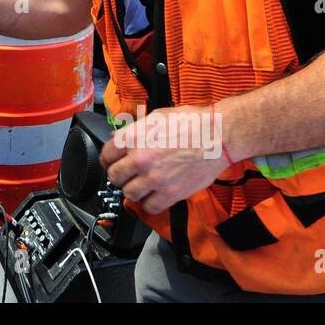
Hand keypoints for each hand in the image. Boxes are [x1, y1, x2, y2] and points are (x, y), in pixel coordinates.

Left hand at [100, 105, 228, 215]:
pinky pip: (150, 207)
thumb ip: (135, 130)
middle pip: (114, 176)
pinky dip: (150, 203)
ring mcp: (155, 179)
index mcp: (134, 138)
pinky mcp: (171, 193)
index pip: (106, 155)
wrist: (218, 136)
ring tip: (141, 185)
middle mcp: (140, 159)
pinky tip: (155, 195)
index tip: (112, 162)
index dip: (108, 159)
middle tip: (127, 174)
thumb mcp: (157, 117)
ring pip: (129, 194)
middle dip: (119, 175)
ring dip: (133, 190)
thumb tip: (118, 139)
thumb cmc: (191, 122)